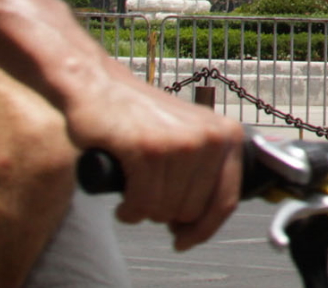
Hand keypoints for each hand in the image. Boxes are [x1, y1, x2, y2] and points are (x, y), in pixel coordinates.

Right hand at [59, 70, 245, 249]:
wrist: (100, 87)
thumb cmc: (141, 115)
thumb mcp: (190, 136)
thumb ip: (204, 171)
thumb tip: (200, 222)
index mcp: (227, 135)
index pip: (226, 199)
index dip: (205, 228)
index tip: (187, 239)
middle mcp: (209, 138)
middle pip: (191, 210)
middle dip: (166, 214)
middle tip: (148, 198)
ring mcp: (179, 144)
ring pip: (165, 210)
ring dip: (144, 212)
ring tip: (134, 193)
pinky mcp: (147, 151)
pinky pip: (141, 204)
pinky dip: (129, 211)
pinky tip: (123, 202)